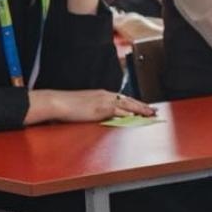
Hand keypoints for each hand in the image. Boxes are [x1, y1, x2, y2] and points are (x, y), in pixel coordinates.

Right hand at [30, 89, 155, 124]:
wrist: (57, 101)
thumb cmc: (66, 105)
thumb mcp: (84, 105)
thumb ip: (94, 109)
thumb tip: (100, 114)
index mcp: (101, 94)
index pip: (122, 98)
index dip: (134, 102)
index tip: (143, 106)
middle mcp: (105, 95)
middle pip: (128, 100)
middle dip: (142, 105)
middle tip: (154, 110)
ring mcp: (103, 101)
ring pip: (127, 104)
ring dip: (140, 109)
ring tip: (151, 114)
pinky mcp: (100, 108)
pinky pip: (118, 111)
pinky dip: (128, 113)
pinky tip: (136, 117)